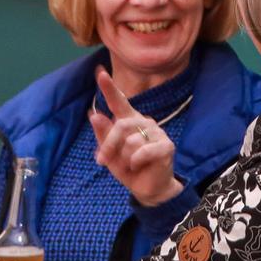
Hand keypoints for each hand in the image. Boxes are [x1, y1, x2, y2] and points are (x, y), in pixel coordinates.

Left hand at [89, 68, 183, 206]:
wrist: (148, 188)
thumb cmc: (128, 168)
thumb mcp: (109, 153)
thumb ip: (102, 135)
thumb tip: (93, 114)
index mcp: (128, 120)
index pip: (118, 101)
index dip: (109, 87)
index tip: (100, 72)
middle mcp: (143, 122)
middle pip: (120, 126)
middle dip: (108, 145)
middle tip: (101, 161)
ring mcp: (156, 132)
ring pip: (130, 142)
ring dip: (123, 158)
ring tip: (129, 165)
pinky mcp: (166, 146)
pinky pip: (142, 151)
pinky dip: (135, 162)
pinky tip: (138, 166)